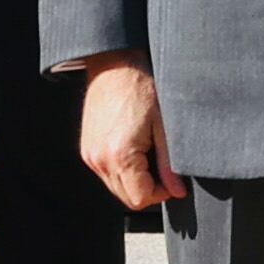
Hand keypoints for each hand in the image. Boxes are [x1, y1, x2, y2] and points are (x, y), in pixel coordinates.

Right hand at [78, 54, 186, 208]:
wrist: (115, 64)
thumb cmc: (141, 87)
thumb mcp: (164, 125)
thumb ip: (170, 163)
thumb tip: (177, 190)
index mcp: (120, 155)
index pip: (141, 199)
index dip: (161, 193)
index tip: (171, 177)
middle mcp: (99, 159)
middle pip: (127, 197)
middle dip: (148, 187)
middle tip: (161, 165)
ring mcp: (90, 154)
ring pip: (116, 186)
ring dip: (134, 178)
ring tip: (147, 151)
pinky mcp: (87, 148)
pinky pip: (107, 172)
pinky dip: (122, 168)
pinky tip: (134, 147)